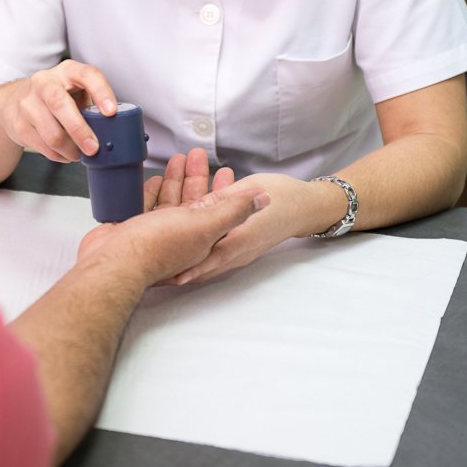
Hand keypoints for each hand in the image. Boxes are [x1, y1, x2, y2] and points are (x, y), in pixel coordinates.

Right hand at [0, 59, 117, 161]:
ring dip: (70, 150)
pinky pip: (43, 146)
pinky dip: (58, 155)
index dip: (101, 92)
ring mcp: (28, 103)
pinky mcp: (19, 124)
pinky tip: (64, 153)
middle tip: (93, 148)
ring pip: (52, 133)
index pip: (87, 75)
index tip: (111, 112)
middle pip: (60, 104)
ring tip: (79, 154)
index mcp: (67, 71)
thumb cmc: (57, 96)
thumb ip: (92, 106)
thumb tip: (113, 132)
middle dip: (80, 130)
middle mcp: (44, 82)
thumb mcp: (76, 92)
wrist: (14, 100)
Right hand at [79, 147, 234, 261]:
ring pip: (170, 202)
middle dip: (197, 177)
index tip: (226, 170)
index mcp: (201, 239)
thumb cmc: (157, 246)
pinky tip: (153, 179)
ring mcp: (155, 235)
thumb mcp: (204, 225)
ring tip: (177, 158)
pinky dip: (151, 192)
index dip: (224, 189)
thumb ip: (234, 210)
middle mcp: (179, 238)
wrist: (113, 262)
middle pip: (192, 203)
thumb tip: (264, 199)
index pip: (218, 211)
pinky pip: (146, 207)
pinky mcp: (134, 230)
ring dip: (175, 180)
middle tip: (197, 155)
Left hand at [162, 172, 345, 286]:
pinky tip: (187, 259)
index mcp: (243, 235)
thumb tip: (197, 207)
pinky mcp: (243, 252)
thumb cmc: (281, 193)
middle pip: (207, 266)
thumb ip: (222, 198)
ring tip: (167, 274)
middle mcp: (242, 251)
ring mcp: (243, 255)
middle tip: (160, 280)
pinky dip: (202, 262)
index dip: (191, 267)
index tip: (172, 277)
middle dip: (184, 273)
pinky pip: (219, 260)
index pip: (212, 255)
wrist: (307, 208)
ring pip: (211, 265)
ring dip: (191, 269)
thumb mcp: (250, 187)